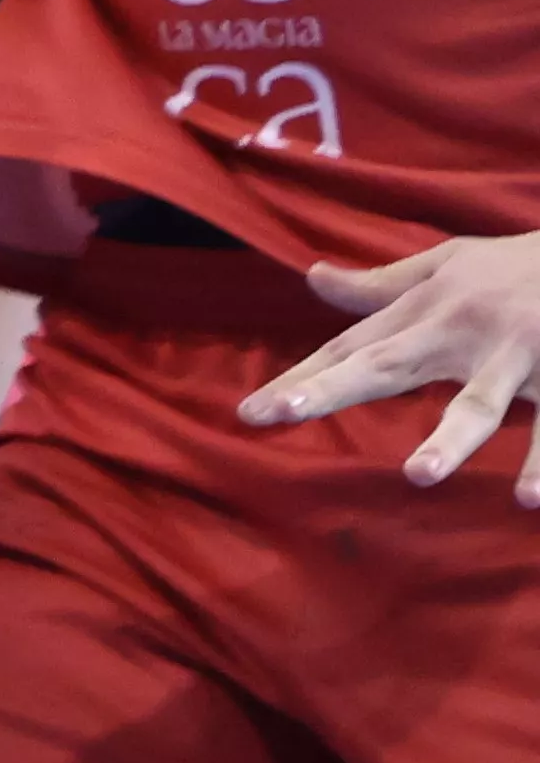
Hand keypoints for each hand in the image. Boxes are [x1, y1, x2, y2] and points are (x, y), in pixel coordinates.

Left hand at [249, 231, 539, 491]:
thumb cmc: (516, 265)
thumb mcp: (447, 263)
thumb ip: (380, 284)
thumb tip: (312, 277)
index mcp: (427, 311)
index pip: (351, 350)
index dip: (301, 379)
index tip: (251, 413)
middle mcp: (461, 333)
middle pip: (389, 366)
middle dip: (335, 389)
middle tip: (284, 412)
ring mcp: (516, 356)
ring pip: (481, 402)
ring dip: (452, 438)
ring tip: (420, 475)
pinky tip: (530, 499)